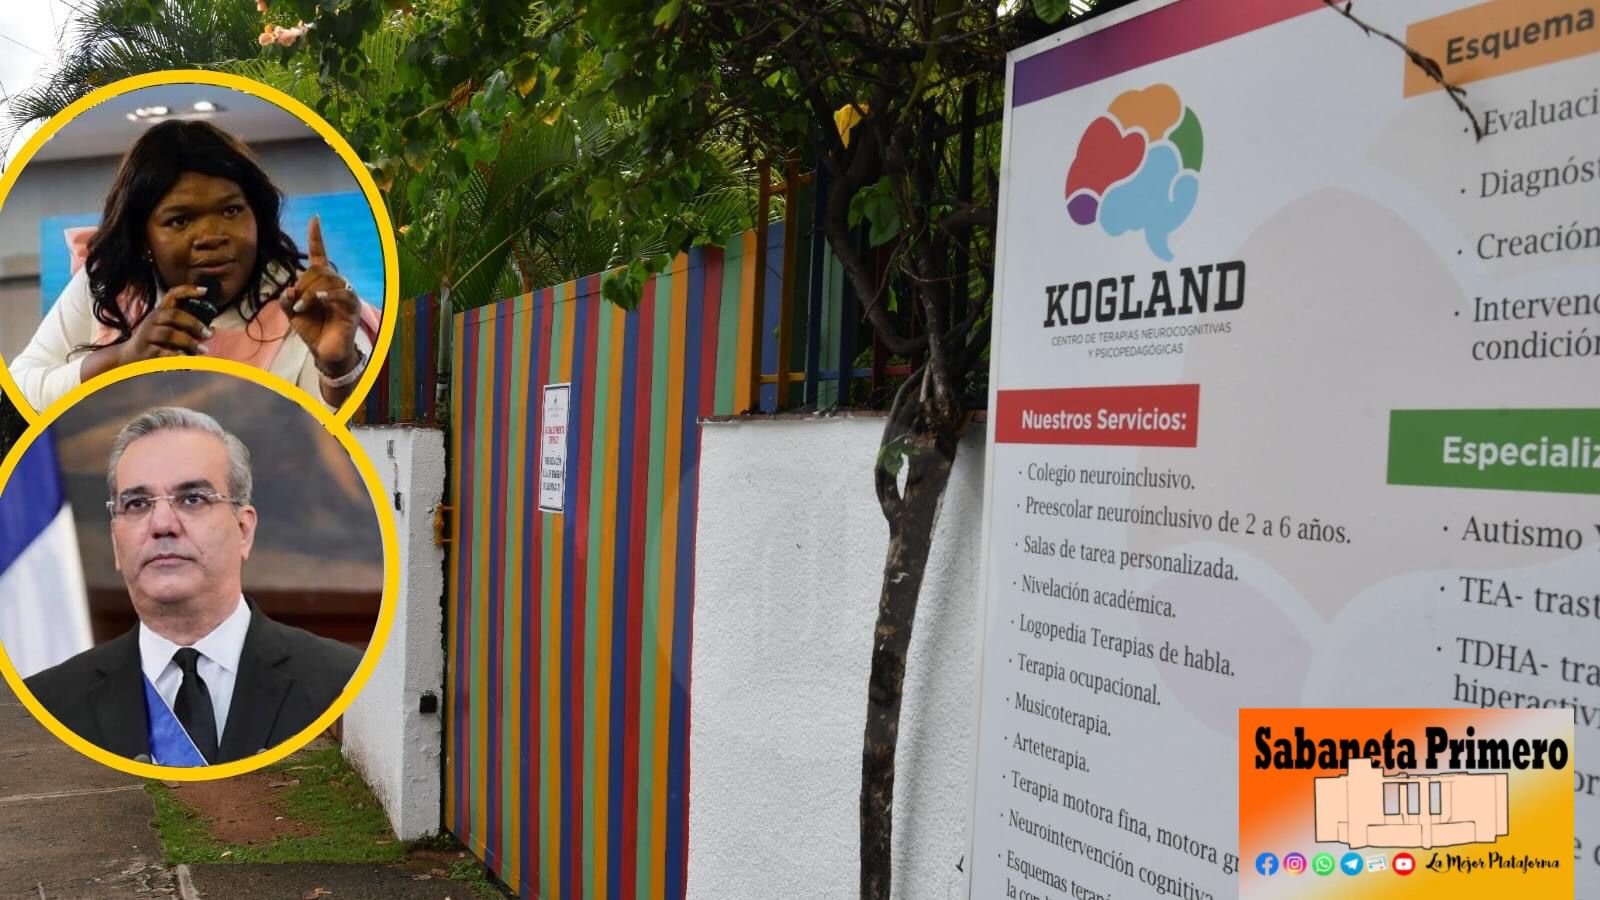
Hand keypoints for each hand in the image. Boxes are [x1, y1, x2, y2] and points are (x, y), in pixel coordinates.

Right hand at [119, 285, 213, 362]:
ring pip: (169, 333)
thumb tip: (212, 330)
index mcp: (160, 312)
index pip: (172, 295)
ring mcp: (147, 335)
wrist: (128, 358)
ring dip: (189, 342)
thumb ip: (189, 329)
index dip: (187, 290)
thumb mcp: (169, 331)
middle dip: (194, 324)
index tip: (204, 291)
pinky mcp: (145, 351)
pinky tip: (186, 359)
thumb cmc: (154, 343)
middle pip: (174, 315)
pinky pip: (163, 352)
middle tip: (207, 334)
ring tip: (202, 350)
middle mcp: (152, 320)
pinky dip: (177, 356)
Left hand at [281, 216, 360, 376]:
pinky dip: (327, 296)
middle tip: (295, 304)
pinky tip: (318, 301)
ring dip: (310, 294)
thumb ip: (286, 300)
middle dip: (303, 285)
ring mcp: (345, 295)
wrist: (325, 354)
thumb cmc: (312, 331)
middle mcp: (334, 284)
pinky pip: (341, 294)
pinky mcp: (352, 307)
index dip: (316, 237)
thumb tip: (288, 289)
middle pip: (319, 270)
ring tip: (301, 309)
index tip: (315, 219)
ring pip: (327, 281)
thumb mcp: (292, 314)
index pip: (319, 255)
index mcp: (320, 282)